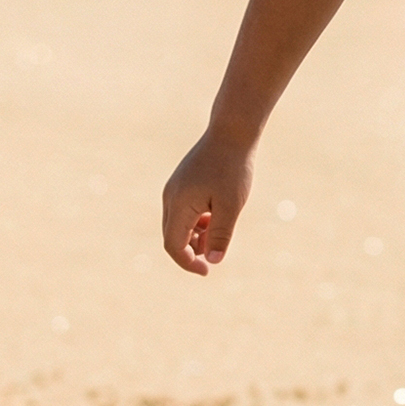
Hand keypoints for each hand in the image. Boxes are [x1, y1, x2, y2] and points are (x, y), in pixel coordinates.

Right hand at [161, 129, 253, 274]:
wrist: (232, 133)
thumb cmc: (233, 169)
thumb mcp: (231, 206)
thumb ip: (221, 234)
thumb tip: (213, 261)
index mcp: (179, 205)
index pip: (173, 246)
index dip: (188, 263)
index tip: (207, 271)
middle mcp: (170, 198)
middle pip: (173, 237)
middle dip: (192, 250)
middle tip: (216, 254)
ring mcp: (174, 189)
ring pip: (179, 225)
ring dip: (196, 235)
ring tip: (220, 230)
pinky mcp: (182, 183)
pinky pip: (184, 212)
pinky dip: (197, 222)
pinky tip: (217, 217)